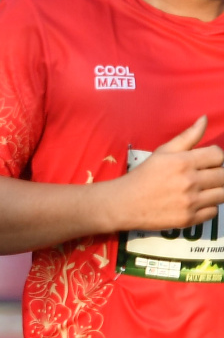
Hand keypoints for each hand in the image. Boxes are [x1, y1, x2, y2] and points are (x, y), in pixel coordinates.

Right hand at [108, 117, 223, 232]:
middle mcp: (189, 182)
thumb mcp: (162, 153)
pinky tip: (195, 203)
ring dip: (215, 191)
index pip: (218, 156)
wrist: (123, 203)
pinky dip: (208, 207)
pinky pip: (214, 212)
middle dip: (217, 174)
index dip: (214, 157)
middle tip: (203, 177)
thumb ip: (187, 137)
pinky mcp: (189, 219)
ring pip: (222, 194)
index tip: (205, 162)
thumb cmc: (143, 175)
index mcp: (182, 162)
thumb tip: (205, 119)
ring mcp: (190, 202)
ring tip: (201, 190)